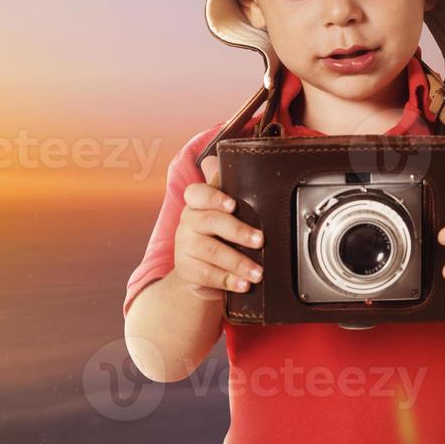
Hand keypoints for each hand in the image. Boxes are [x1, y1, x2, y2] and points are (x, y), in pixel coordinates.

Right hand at [174, 155, 264, 299]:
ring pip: (210, 251)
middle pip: (209, 222)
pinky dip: (228, 280)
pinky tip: (244, 284)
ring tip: (258, 272)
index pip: (198, 193)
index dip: (214, 197)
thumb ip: (226, 188)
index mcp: (197, 203)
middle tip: (260, 240)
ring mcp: (184, 246)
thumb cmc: (217, 235)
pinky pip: (207, 274)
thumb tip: (228, 160)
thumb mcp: (221, 211)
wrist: (198, 272)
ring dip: (238, 261)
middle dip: (237, 231)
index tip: (233, 205)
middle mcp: (188, 222)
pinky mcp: (187, 269)